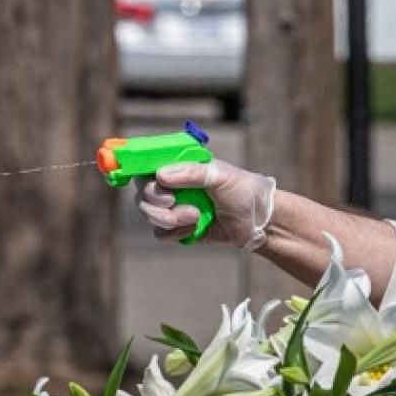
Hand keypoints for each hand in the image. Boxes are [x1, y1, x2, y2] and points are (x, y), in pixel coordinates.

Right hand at [134, 158, 276, 250]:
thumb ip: (191, 173)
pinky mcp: (178, 229)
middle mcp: (172, 184)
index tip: (141, 178)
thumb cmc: (242, 191)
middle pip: (142, 191)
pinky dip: (174, 233)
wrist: (258, 221)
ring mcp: (174, 207)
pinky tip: (194, 228)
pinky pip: (160, 233)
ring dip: (168, 218)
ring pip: (148, 213)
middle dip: (154, 200)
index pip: (148, 163)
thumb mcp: (220, 176)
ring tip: (194, 216)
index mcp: (180, 165)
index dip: (137, 169)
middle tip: (172, 202)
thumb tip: (160, 175)